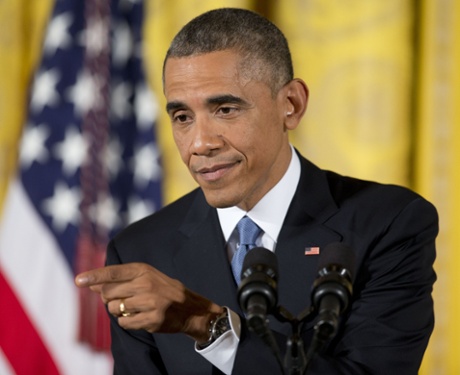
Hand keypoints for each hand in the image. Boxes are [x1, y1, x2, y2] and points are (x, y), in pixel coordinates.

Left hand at [75, 262, 222, 342]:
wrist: (189, 307)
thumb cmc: (162, 289)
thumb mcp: (144, 277)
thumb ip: (119, 280)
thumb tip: (91, 285)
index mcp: (143, 270)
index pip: (113, 272)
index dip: (94, 276)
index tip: (78, 280)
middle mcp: (146, 284)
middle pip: (109, 294)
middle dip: (109, 299)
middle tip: (123, 298)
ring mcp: (150, 302)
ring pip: (115, 309)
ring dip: (118, 311)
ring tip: (134, 307)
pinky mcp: (152, 319)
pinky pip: (124, 323)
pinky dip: (126, 321)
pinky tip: (138, 316)